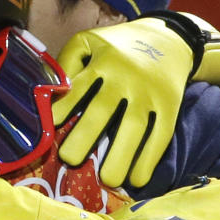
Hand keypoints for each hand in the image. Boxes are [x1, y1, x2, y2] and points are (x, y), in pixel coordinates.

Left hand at [52, 17, 191, 188]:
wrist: (169, 39)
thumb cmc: (117, 45)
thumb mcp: (89, 41)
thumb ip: (68, 60)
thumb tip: (50, 89)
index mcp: (102, 62)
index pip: (79, 87)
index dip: (64, 107)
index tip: (50, 127)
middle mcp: (125, 79)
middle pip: (104, 110)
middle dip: (86, 135)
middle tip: (69, 159)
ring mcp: (148, 95)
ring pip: (134, 127)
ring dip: (121, 155)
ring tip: (107, 180)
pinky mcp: (169, 107)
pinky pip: (160, 136)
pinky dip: (150, 159)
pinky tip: (137, 180)